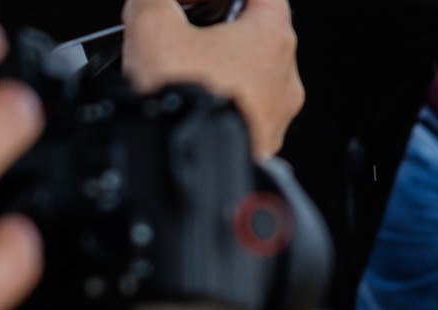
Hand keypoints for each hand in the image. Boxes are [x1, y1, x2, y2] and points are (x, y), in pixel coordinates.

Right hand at [122, 0, 300, 157]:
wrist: (186, 164)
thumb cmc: (185, 96)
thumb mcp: (153, 25)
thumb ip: (155, 0)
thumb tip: (152, 1)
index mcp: (273, 38)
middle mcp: (285, 80)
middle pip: (256, 35)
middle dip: (219, 27)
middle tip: (183, 27)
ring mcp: (277, 118)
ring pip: (249, 78)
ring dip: (217, 67)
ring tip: (178, 68)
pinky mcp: (261, 146)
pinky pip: (242, 112)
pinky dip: (218, 101)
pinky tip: (188, 103)